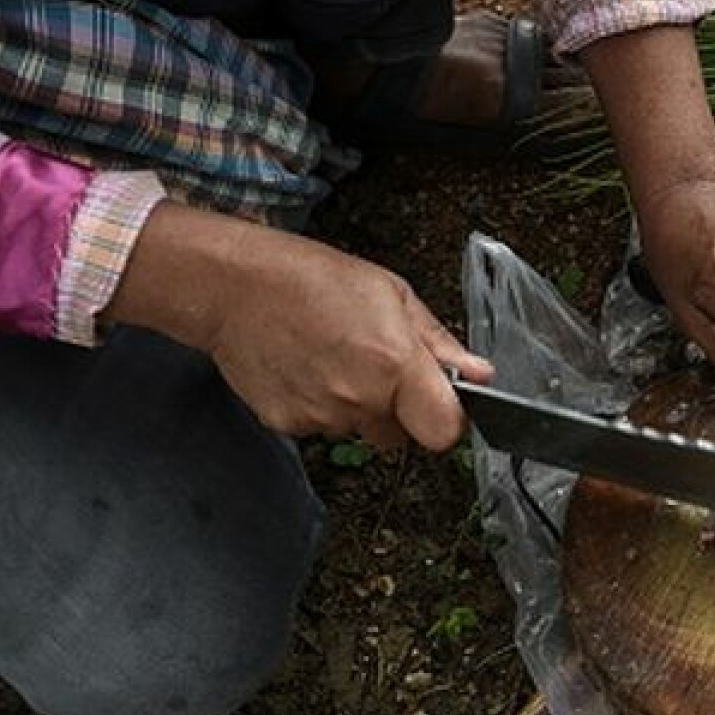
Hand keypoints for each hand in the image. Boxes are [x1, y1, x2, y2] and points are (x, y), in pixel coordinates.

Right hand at [108, 204, 493, 449]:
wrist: (234, 286)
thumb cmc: (314, 279)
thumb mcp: (393, 294)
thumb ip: (438, 343)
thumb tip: (480, 374)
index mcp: (395, 366)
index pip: (444, 432)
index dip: (446, 419)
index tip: (439, 401)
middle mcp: (361, 400)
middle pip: (401, 436)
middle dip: (398, 411)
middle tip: (375, 366)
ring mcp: (321, 417)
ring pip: (360, 432)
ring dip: (357, 407)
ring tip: (334, 358)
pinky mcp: (287, 425)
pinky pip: (321, 428)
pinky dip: (320, 406)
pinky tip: (307, 368)